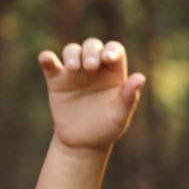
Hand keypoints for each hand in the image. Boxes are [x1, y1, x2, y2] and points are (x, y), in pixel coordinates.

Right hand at [37, 38, 145, 153]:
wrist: (83, 142)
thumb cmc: (107, 127)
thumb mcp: (120, 115)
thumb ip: (129, 96)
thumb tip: (141, 77)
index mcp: (114, 73)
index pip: (114, 50)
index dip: (111, 50)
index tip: (107, 58)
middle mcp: (95, 68)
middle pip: (92, 45)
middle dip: (91, 51)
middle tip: (90, 67)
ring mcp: (74, 73)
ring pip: (72, 50)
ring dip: (72, 54)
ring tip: (74, 68)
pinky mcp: (57, 81)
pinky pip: (50, 65)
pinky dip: (47, 58)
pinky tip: (47, 58)